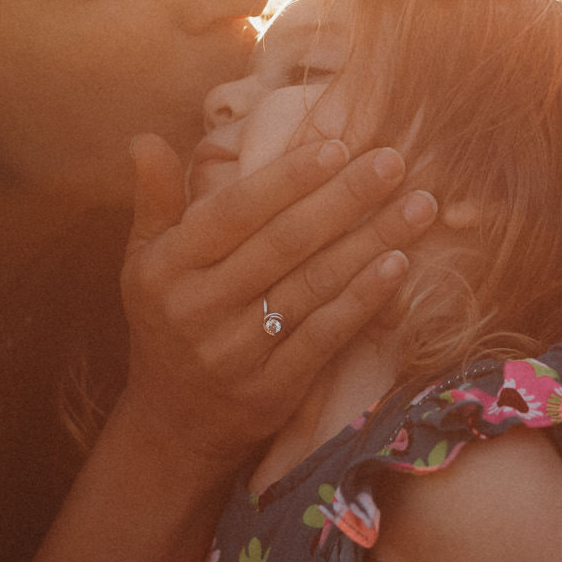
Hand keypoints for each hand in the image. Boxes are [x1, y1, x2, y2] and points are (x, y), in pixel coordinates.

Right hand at [118, 135, 437, 470]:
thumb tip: (143, 137)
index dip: (288, 178)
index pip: (235, 212)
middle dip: (345, 198)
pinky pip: (325, 335)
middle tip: (394, 161)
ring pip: (312, 285)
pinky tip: (398, 265)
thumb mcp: (146, 260)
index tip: (339, 144)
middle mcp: (197, 308)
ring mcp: (235, 352)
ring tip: (418, 206)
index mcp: (167, 267)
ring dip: (371, 242)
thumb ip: (155, 199)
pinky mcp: (272, 388)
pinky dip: (363, 298)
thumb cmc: (169, 318)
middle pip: (284, 243)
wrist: (173, 424)